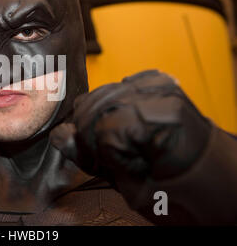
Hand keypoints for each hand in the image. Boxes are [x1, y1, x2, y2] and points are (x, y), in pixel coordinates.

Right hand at [50, 70, 211, 187]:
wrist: (210, 177)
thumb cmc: (180, 191)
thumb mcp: (134, 187)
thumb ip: (94, 158)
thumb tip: (61, 135)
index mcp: (163, 121)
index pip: (102, 126)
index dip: (91, 148)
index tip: (96, 163)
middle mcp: (163, 94)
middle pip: (96, 103)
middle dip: (89, 132)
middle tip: (101, 155)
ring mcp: (160, 83)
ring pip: (100, 93)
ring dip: (97, 118)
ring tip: (114, 141)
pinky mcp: (156, 80)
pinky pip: (114, 86)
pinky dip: (109, 106)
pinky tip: (120, 123)